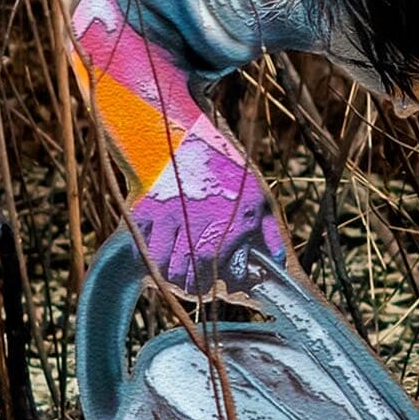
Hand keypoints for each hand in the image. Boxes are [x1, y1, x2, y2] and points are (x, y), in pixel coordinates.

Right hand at [127, 133, 284, 294]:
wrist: (182, 135)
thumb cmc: (223, 167)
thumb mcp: (255, 195)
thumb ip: (268, 231)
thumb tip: (277, 261)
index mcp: (227, 221)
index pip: (212, 270)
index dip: (210, 282)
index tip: (213, 284)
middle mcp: (197, 222)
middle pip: (184, 273)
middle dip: (188, 282)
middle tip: (192, 280)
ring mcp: (168, 216)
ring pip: (160, 264)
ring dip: (167, 271)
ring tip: (176, 267)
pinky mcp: (146, 210)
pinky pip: (141, 247)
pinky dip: (147, 255)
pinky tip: (158, 250)